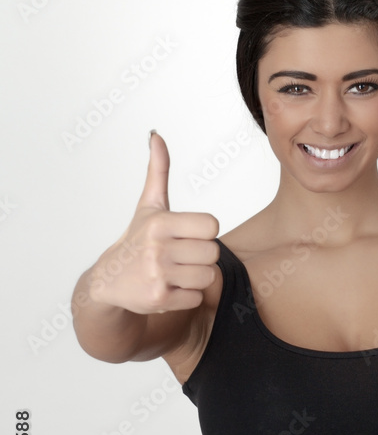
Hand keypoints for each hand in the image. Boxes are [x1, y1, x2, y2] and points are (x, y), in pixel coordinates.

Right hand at [88, 132, 219, 313]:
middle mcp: (157, 248)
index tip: (187, 235)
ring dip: (196, 277)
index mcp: (160, 222)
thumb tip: (156, 135)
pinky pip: (197, 297)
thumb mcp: (148, 205)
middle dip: (200, 256)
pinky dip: (187, 296)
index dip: (203, 232)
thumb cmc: (136, 239)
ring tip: (175, 272)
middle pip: (212, 253)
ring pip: (207, 276)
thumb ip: (158, 171)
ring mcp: (157, 274)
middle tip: (181, 256)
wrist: (108, 280)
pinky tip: (169, 287)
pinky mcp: (158, 298)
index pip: (212, 226)